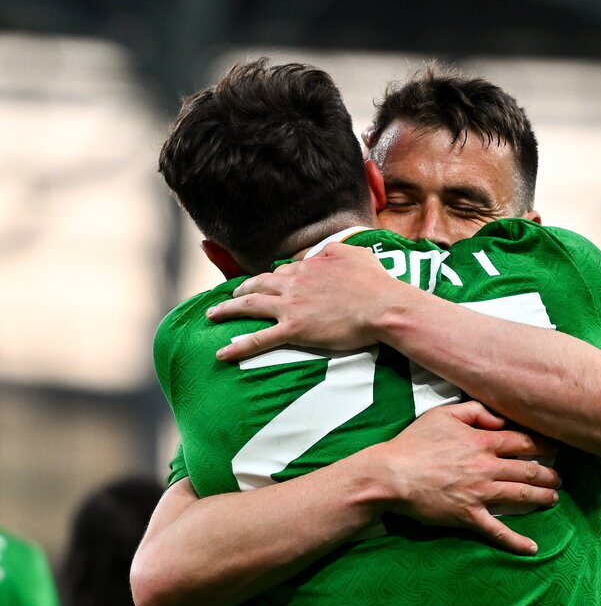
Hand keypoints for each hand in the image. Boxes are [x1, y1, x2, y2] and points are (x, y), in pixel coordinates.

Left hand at [208, 242, 402, 360]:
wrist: (382, 306)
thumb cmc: (375, 283)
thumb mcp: (354, 253)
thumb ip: (333, 250)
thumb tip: (319, 253)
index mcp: (309, 266)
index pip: (283, 271)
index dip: (273, 279)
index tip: (266, 284)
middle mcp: (294, 283)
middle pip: (258, 284)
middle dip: (239, 289)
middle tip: (228, 295)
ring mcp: (291, 306)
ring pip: (250, 305)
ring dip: (228, 310)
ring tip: (213, 315)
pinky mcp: (294, 329)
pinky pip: (259, 339)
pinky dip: (238, 347)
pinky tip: (222, 354)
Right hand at [374, 401, 560, 554]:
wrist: (391, 475)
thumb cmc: (414, 443)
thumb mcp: (443, 415)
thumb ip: (476, 412)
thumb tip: (501, 420)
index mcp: (482, 442)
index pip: (524, 441)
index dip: (544, 444)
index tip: (555, 448)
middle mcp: (487, 468)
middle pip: (529, 469)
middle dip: (549, 473)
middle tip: (559, 477)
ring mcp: (480, 494)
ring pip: (521, 496)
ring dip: (542, 497)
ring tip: (554, 498)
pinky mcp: (469, 516)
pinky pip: (498, 531)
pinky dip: (516, 541)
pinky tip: (531, 548)